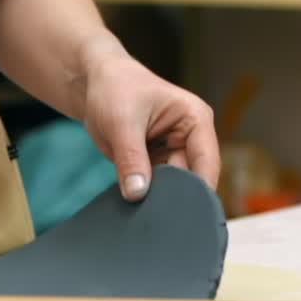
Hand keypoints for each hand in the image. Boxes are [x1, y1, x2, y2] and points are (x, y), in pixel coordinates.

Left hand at [77, 44, 219, 201]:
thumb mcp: (122, 122)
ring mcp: (173, 153)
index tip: (183, 214)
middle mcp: (191, 139)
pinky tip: (134, 202)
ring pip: (172, 187)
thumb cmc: (115, 88)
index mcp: (196, 120)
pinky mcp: (155, 164)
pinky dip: (145, 195)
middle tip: (154, 216)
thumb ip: (131, 159)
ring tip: (141, 207)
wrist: (94, 84)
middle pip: (191, 179)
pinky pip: (154, 187)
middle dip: (173, 197)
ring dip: (157, 198)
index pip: (206, 163)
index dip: (198, 190)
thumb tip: (137, 195)